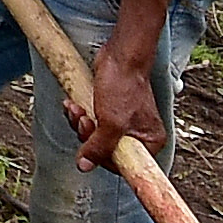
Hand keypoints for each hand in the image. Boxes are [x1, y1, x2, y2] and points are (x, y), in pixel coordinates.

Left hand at [73, 33, 171, 175]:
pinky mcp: (109, 112)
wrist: (119, 56)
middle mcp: (138, 135)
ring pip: (94, 136)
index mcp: (150, 142)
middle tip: (85, 122)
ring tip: (77, 109)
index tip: (90, 150)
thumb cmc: (124, 86)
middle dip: (88, 136)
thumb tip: (85, 166)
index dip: (103, 159)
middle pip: (105, 151)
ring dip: (80, 124)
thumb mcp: (112, 124)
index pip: (124, 165)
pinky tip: (73, 105)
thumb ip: (99, 148)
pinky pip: (90, 122)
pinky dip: (79, 115)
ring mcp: (123, 123)